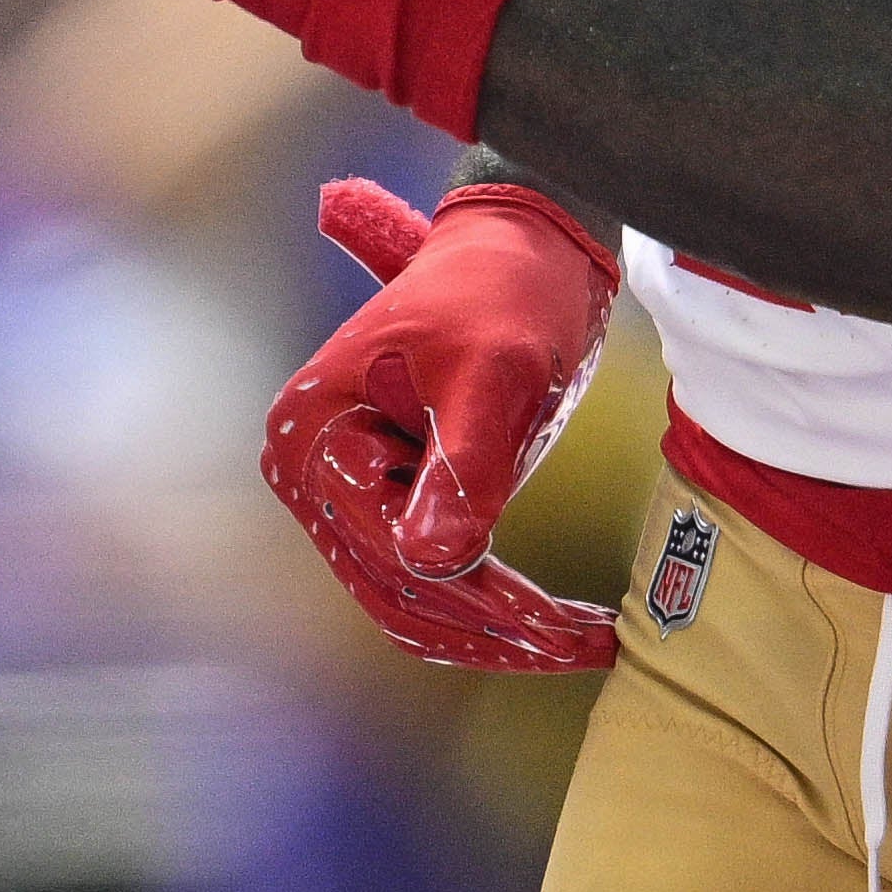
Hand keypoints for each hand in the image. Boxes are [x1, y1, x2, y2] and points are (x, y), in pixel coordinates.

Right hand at [261, 178, 621, 675]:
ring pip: (404, 599)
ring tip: (575, 638)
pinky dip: (476, 608)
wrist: (514, 248)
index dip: (482, 600)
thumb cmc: (500, 294)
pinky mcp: (374, 495)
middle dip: (491, 629)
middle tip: (584, 642)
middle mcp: (307, 467)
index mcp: (313, 432)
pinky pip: (415, 578)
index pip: (393, 552)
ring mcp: (336, 486)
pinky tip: (543, 618)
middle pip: (394, 588)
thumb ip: (462, 467)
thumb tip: (432, 561)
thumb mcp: (491, 376)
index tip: (564, 626)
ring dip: (487, 631)